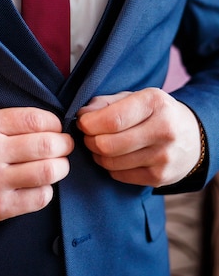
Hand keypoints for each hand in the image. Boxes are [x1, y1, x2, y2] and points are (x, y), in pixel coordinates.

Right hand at [0, 107, 73, 227]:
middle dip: (64, 145)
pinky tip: (39, 186)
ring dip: (60, 168)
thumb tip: (50, 125)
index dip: (55, 124)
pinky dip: (47, 190)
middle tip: (64, 147)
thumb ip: (8, 122)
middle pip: (47, 145)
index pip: (36, 119)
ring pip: (48, 172)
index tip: (56, 129)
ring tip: (56, 166)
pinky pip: (40, 198)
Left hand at [77, 88, 201, 187]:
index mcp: (155, 103)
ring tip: (101, 146)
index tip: (83, 122)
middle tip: (89, 136)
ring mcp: (163, 156)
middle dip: (90, 140)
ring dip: (98, 155)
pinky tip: (116, 157)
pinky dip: (110, 167)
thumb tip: (82, 115)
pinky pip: (119, 175)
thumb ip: (106, 103)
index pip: (112, 119)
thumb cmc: (154, 114)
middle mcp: (163, 129)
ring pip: (111, 162)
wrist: (193, 138)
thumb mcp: (134, 98)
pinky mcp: (160, 177)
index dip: (89, 124)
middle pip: (107, 144)